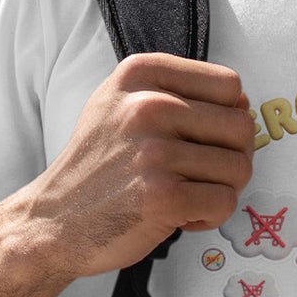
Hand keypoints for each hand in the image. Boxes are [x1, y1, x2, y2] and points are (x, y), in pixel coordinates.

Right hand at [30, 53, 256, 277]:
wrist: (53, 222)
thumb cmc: (96, 167)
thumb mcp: (120, 105)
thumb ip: (178, 93)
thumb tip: (244, 103)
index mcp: (140, 74)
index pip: (230, 84)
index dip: (226, 116)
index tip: (200, 138)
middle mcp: (147, 106)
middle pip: (242, 127)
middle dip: (232, 157)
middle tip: (200, 175)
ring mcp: (155, 152)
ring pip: (239, 168)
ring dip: (221, 190)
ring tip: (184, 194)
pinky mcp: (163, 196)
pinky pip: (225, 202)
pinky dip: (209, 217)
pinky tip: (179, 215)